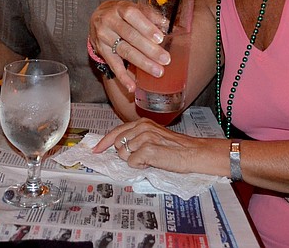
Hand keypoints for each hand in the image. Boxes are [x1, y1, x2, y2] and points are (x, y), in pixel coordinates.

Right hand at [90, 0, 169, 93]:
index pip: (132, 16)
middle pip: (130, 36)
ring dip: (142, 63)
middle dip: (149, 49)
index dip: (146, 27)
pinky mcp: (102, 51)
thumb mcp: (133, 8)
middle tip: (165, 59)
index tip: (160, 38)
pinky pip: (113, 65)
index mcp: (119, 8)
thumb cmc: (121, 13)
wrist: (97, 17)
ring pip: (124, 51)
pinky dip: (123, 77)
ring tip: (157, 71)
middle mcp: (109, 21)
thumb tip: (167, 25)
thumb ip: (150, 15)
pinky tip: (132, 87)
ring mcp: (104, 37)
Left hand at [94, 118, 217, 174]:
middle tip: (142, 157)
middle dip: (125, 154)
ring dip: (135, 161)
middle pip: (117, 145)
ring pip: (123, 154)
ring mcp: (144, 138)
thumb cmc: (175, 148)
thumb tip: (118, 147)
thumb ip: (137, 138)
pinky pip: (132, 163)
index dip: (104, 142)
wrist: (192, 153)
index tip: (96, 150)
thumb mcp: (154, 136)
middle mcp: (141, 127)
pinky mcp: (147, 150)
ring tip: (150, 159)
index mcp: (142, 123)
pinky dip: (140, 166)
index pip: (116, 131)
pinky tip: (152, 163)